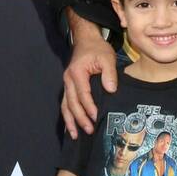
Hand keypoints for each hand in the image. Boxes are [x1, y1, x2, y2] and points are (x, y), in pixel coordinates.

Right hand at [62, 23, 117, 138]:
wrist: (86, 40)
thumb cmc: (97, 49)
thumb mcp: (107, 57)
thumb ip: (109, 73)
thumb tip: (111, 89)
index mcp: (77, 73)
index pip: (83, 94)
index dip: (89, 107)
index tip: (96, 117)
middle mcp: (68, 80)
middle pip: (72, 103)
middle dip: (80, 119)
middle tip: (89, 130)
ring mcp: (66, 84)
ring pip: (65, 106)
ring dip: (70, 121)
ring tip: (75, 136)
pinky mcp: (68, 86)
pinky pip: (66, 104)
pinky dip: (68, 116)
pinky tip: (71, 127)